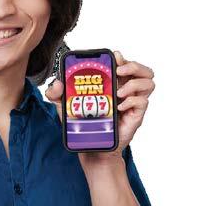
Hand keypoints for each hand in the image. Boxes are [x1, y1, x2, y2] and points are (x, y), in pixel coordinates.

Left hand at [45, 49, 155, 170]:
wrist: (91, 147)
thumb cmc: (84, 124)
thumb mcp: (66, 106)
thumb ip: (57, 94)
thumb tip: (56, 83)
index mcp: (114, 82)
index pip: (126, 63)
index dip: (122, 58)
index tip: (113, 58)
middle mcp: (126, 90)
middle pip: (143, 70)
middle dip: (133, 65)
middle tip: (119, 70)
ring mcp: (133, 102)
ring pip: (148, 83)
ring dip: (135, 83)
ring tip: (119, 91)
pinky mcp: (136, 115)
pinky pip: (143, 102)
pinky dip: (132, 101)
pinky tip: (119, 107)